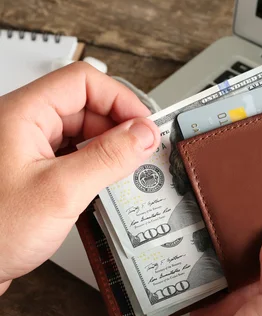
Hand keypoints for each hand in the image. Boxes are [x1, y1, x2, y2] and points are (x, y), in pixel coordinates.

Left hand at [0, 62, 159, 294]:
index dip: (119, 99)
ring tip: (129, 172)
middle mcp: (24, 128)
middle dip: (119, 128)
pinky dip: (97, 169)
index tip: (144, 126)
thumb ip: (107, 158)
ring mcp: (29, 152)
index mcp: (22, 115)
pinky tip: (109, 187)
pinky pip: (75, 158)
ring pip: (82, 134)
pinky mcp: (35, 175)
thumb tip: (143, 134)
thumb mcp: (61, 191)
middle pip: (85, 107)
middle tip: (143, 153)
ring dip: (110, 150)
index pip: (82, 82)